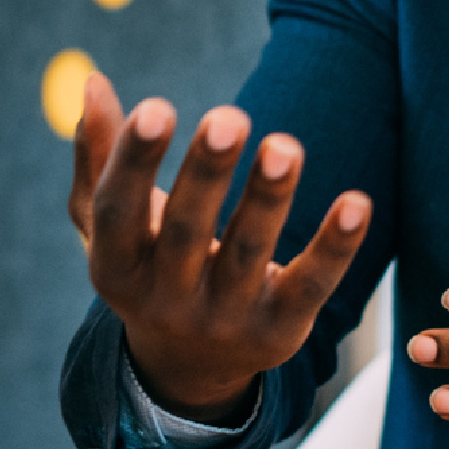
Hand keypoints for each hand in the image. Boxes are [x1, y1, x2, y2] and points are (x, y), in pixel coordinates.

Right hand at [69, 71, 371, 421]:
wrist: (190, 367)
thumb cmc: (149, 266)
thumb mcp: (112, 224)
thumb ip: (100, 155)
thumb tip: (92, 81)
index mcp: (115, 268)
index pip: (118, 213)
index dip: (134, 160)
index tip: (157, 106)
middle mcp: (165, 300)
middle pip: (186, 233)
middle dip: (207, 174)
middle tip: (229, 117)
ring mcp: (224, 320)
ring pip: (248, 254)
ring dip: (269, 198)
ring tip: (285, 145)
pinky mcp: (279, 330)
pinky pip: (310, 285)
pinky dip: (334, 247)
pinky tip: (356, 203)